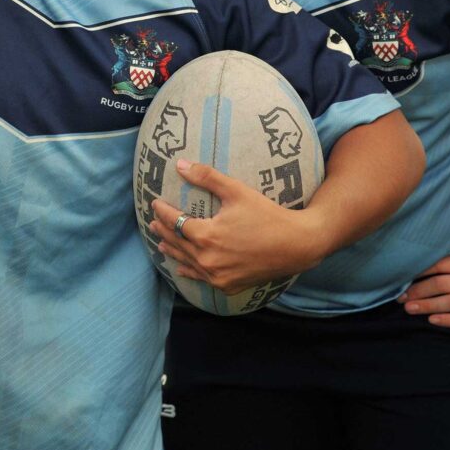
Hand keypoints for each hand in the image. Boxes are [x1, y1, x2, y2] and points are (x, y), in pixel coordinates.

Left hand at [149, 160, 325, 293]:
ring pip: (186, 262)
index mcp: (206, 236)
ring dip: (172, 250)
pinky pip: (201, 278)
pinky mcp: (228, 285)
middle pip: (178, 242)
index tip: (155, 203)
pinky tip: (181, 268)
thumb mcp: (236, 191)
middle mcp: (208, 259)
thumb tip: (179, 165)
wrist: (297, 245)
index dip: (163, 211)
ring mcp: (217, 276)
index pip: (175, 222)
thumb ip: (206, 177)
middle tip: (152, 221)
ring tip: (160, 242)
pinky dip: (189, 270)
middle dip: (164, 230)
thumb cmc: (267, 215)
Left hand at [398, 229, 449, 327]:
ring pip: (449, 303)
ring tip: (409, 309)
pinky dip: (448, 320)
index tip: (401, 274)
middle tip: (399, 296)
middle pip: (438, 284)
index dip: (417, 270)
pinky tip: (433, 321)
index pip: (437, 264)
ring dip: (426, 306)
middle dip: (416, 291)